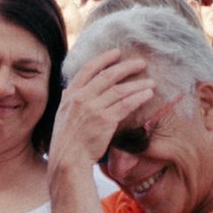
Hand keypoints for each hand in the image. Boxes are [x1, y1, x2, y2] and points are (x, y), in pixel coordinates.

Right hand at [49, 51, 156, 167]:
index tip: (117, 53)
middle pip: (108, 76)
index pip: (88, 69)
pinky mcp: (105, 120)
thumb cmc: (66, 140)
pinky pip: (126, 104)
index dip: (104, 59)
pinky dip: (139, 97)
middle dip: (127, 67)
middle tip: (141, 63)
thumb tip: (68, 90)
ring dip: (138, 84)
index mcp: (70, 96)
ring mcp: (93, 108)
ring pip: (120, 90)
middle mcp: (81, 98)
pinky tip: (148, 94)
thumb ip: (68, 101)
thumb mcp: (62, 115)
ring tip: (151, 82)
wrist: (68, 159)